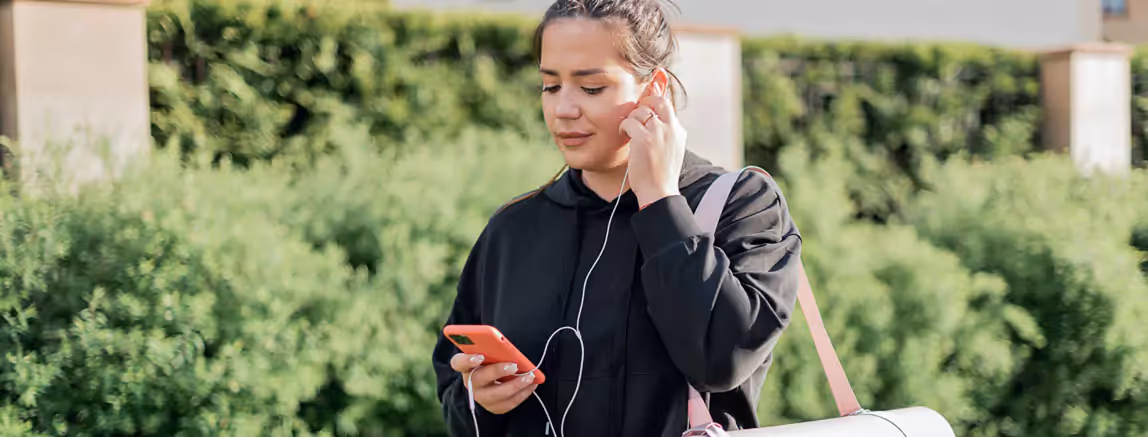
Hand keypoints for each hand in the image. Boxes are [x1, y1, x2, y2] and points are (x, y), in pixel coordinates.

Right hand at [451, 353, 537, 414]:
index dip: (467, 360)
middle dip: (497, 372)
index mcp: (465, 366)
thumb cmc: (492, 362)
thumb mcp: (490, 353)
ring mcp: (481, 397)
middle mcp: (470, 383)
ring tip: (529, 376)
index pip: (458, 362)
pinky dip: (522, 394)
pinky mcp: (493, 407)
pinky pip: (508, 403)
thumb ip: (493, 348)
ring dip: (515, 385)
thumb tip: (506, 348)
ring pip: (495, 395)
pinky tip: (531, 384)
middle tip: (514, 366)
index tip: (480, 356)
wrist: (492, 382)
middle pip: (479, 379)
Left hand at [619, 80, 686, 206]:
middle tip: (637, 110)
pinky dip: (624, 126)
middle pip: (659, 101)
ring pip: (641, 111)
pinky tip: (624, 135)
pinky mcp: (644, 138)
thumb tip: (653, 121)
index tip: (646, 104)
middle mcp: (671, 129)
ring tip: (629, 130)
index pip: (668, 107)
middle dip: (646, 101)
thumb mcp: (671, 151)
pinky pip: (629, 122)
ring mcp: (658, 132)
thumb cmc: (661, 175)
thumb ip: (666, 135)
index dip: (655, 104)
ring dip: (631, 118)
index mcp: (679, 132)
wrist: (659, 192)